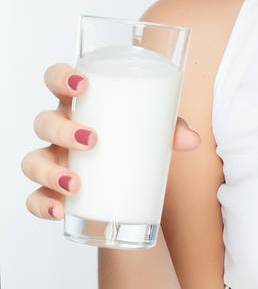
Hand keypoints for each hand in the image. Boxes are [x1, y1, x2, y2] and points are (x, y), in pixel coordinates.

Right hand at [21, 62, 200, 221]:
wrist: (130, 179)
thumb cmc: (135, 140)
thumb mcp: (153, 130)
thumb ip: (171, 130)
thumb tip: (192, 140)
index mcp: (81, 104)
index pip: (56, 80)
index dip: (61, 77)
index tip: (82, 85)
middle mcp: (61, 130)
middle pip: (44, 122)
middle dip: (63, 130)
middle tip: (92, 140)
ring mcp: (54, 160)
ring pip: (33, 161)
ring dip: (50, 172)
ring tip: (76, 185)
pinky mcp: (52, 191)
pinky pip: (35, 199)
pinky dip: (43, 206)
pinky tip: (60, 211)